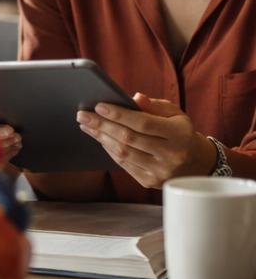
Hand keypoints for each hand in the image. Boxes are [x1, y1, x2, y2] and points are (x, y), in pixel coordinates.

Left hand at [76, 93, 216, 188]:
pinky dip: (109, 149)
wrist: (197, 164)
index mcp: (179, 135)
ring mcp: (160, 171)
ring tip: (86, 125)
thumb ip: (155, 106)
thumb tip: (134, 97)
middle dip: (102, 125)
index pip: (143, 123)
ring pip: (123, 152)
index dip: (119, 114)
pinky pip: (123, 164)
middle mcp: (171, 155)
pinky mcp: (149, 181)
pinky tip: (100, 138)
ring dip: (101, 137)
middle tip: (82, 114)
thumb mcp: (175, 114)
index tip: (98, 105)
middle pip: (129, 138)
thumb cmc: (180, 133)